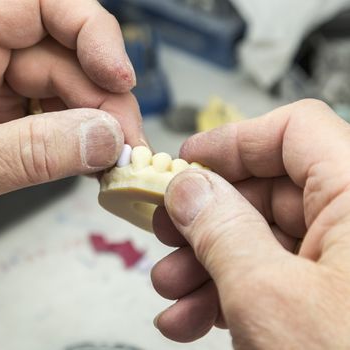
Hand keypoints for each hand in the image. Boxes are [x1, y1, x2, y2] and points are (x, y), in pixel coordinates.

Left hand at [0, 0, 143, 275]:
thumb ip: (28, 153)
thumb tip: (101, 138)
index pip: (39, 5)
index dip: (89, 33)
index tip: (118, 78)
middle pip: (60, 54)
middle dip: (99, 96)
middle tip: (123, 141)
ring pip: (60, 91)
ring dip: (92, 123)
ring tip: (111, 158)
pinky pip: (48, 124)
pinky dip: (74, 144)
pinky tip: (87, 163)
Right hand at [151, 99, 349, 347]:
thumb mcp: (269, 296)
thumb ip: (220, 229)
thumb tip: (187, 188)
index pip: (294, 132)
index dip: (233, 142)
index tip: (183, 163)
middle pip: (269, 191)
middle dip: (205, 217)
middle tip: (163, 232)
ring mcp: (349, 267)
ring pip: (265, 241)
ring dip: (207, 265)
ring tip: (170, 293)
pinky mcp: (338, 301)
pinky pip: (276, 279)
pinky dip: (230, 295)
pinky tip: (193, 321)